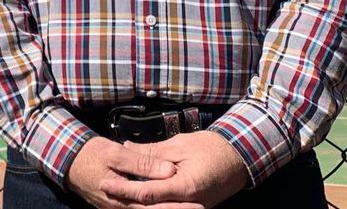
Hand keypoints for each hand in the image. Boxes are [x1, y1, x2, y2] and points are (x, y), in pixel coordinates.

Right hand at [67, 137, 200, 208]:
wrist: (67, 161)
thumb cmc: (90, 155)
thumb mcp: (116, 153)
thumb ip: (142, 162)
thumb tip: (168, 171)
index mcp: (122, 198)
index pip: (155, 205)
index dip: (177, 206)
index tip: (199, 203)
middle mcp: (121, 208)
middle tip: (201, 207)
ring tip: (193, 206)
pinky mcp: (118, 206)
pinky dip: (155, 207)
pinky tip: (167, 203)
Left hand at [100, 132, 249, 207]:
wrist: (240, 157)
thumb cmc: (212, 148)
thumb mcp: (179, 145)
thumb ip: (152, 151)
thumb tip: (126, 147)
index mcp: (184, 187)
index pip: (147, 193)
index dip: (124, 189)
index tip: (106, 183)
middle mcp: (188, 203)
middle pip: (150, 207)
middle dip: (126, 200)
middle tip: (105, 189)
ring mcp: (192, 208)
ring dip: (138, 204)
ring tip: (118, 193)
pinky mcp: (193, 207)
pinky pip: (169, 207)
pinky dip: (153, 203)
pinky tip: (138, 196)